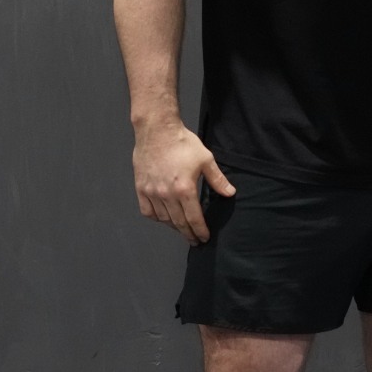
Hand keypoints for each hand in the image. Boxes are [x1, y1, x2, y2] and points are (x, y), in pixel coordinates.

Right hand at [132, 123, 234, 244]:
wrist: (157, 130)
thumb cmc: (182, 143)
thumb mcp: (206, 160)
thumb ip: (218, 180)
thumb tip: (230, 193)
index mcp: (185, 189)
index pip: (194, 219)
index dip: (200, 231)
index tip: (204, 237)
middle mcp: (167, 195)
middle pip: (179, 223)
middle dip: (188, 234)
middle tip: (194, 240)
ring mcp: (152, 192)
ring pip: (163, 219)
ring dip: (174, 226)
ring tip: (181, 228)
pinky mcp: (141, 188)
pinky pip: (148, 211)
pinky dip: (156, 217)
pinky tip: (163, 218)